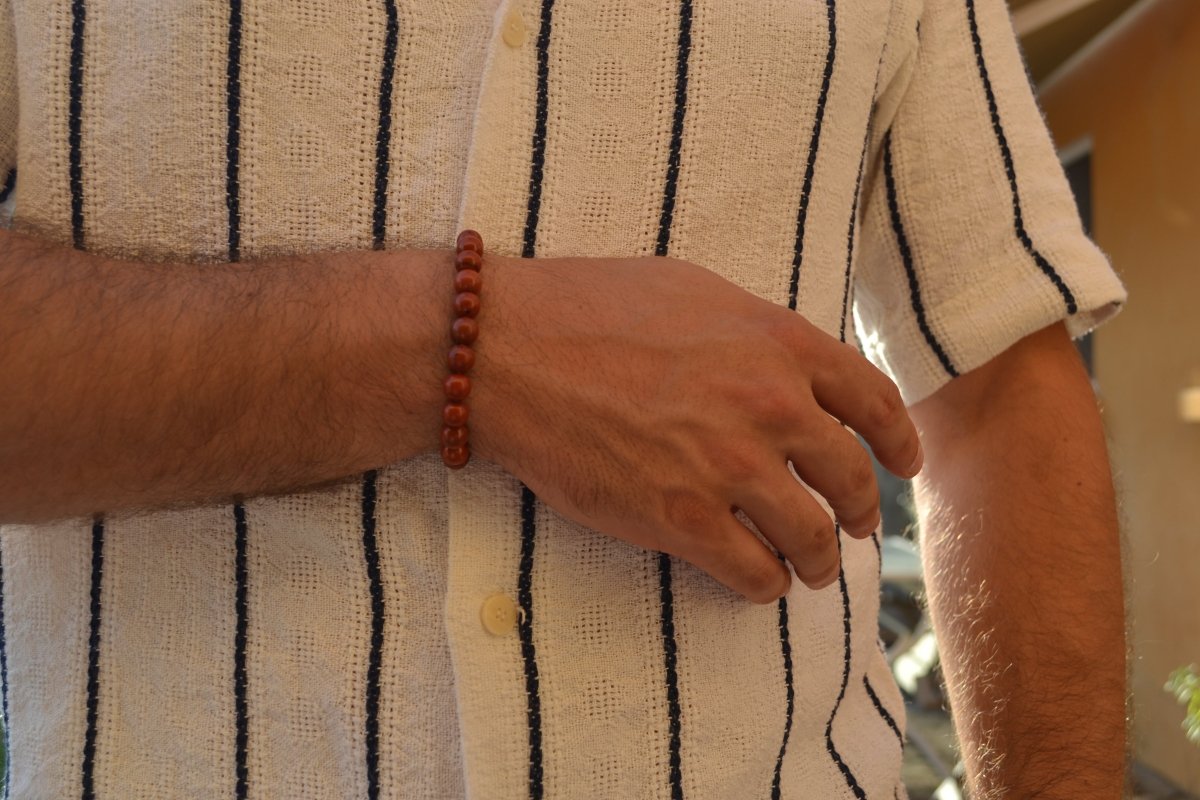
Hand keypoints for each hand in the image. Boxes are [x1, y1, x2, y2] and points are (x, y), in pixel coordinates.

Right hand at [471, 254, 921, 602]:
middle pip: (852, 478)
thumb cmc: (589, 306)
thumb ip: (758, 332)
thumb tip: (791, 367)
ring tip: (814, 569)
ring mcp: (727, 466)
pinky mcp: (680, 519)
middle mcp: (769, 405)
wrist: (509, 349)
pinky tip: (757, 580)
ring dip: (822, 561)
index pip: (874, 400)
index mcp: (779, 342)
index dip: (900, 440)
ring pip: (813, 537)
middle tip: (858, 525)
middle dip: (864, 510)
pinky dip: (765, 584)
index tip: (904, 464)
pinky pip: (754, 572)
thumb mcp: (696, 290)